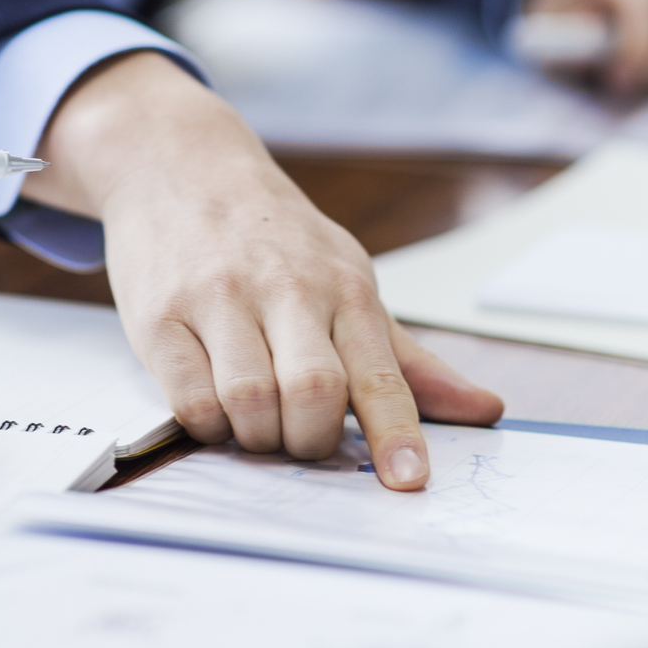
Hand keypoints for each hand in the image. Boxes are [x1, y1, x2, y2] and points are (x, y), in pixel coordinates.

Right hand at [20, 52, 502, 491]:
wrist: (181, 166)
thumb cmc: (274, 239)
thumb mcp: (347, 281)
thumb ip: (406, 359)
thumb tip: (485, 410)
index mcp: (344, 287)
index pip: (380, 374)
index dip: (396, 434)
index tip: (407, 480)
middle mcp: (286, 289)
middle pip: (313, 394)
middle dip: (309, 441)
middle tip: (299, 438)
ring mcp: (219, 299)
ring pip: (250, 402)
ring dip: (256, 436)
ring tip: (255, 420)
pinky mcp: (161, 316)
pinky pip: (189, 400)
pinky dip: (208, 425)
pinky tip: (214, 407)